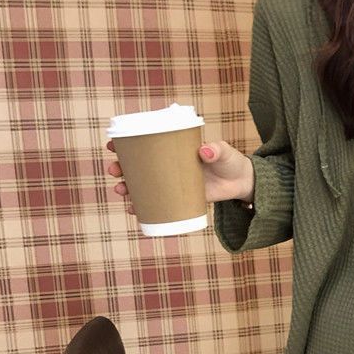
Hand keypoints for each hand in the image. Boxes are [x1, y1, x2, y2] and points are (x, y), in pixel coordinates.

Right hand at [106, 139, 254, 212]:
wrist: (240, 182)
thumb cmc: (230, 161)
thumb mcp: (224, 152)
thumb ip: (216, 150)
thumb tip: (204, 151)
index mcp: (174, 149)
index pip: (145, 143)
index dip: (126, 143)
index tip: (113, 144)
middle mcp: (169, 165)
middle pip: (138, 165)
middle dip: (121, 167)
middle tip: (114, 170)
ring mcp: (172, 182)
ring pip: (143, 185)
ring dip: (128, 187)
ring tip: (121, 191)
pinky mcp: (179, 198)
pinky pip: (157, 203)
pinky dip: (144, 207)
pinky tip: (133, 210)